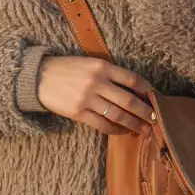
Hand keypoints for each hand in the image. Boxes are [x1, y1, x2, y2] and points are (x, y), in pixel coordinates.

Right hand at [36, 56, 156, 134]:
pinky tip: (123, 131)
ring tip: (144, 130)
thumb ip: (109, 73)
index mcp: (102, 66)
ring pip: (118, 115)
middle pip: (129, 100)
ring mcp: (87, 98)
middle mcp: (97, 82)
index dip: (147, 90)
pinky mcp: (78, 113)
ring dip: (134, 124)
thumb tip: (134, 89)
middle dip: (145, 112)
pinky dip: (116, 130)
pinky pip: (103, 125)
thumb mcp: (89, 63)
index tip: (156, 98)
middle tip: (156, 120)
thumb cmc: (67, 69)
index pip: (132, 79)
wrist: (39, 77)